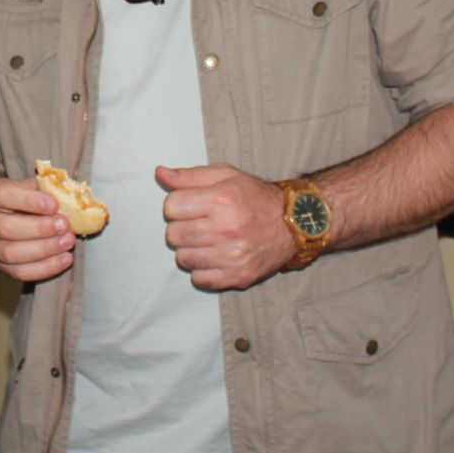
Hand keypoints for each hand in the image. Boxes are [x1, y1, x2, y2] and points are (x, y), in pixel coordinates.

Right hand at [0, 176, 74, 282]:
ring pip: (10, 253)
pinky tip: (65, 258)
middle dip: (39, 229)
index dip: (29, 201)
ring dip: (44, 249)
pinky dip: (45, 267)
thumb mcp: (30, 186)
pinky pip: (20, 272)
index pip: (3, 196)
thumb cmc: (23, 197)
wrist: (4, 215)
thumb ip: (46, 188)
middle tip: (64, 226)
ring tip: (68, 242)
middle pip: (5, 228)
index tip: (54, 205)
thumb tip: (71, 196)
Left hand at [158, 165, 292, 289]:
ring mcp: (232, 256)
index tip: (190, 205)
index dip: (177, 205)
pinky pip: (199, 279)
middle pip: (173, 234)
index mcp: (222, 200)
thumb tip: (160, 173)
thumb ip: (190, 176)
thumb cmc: (255, 197)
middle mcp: (227, 229)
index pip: (171, 207)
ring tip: (208, 239)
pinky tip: (215, 256)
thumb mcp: (225, 176)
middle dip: (181, 227)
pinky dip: (202, 269)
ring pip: (183, 258)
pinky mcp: (238, 276)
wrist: (293, 224)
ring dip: (190, 249)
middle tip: (198, 223)